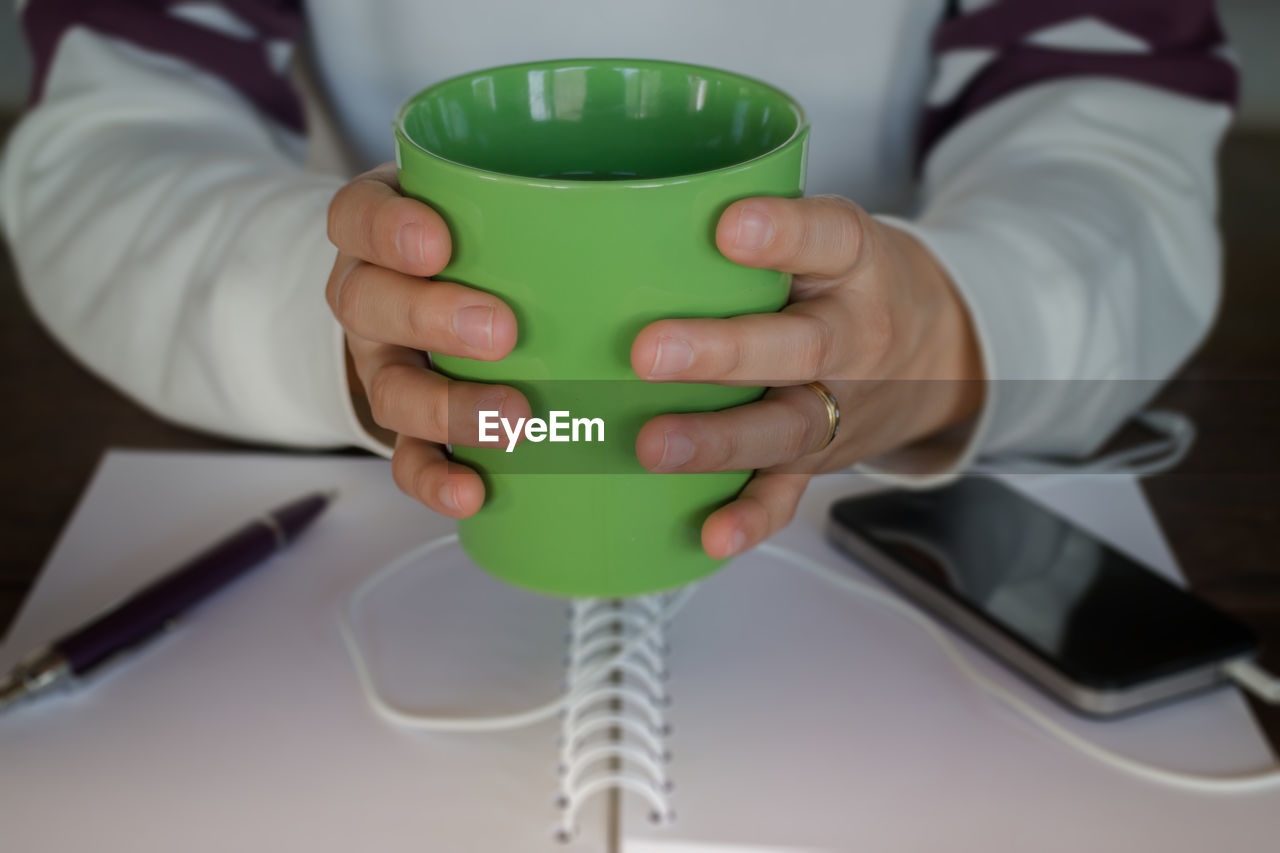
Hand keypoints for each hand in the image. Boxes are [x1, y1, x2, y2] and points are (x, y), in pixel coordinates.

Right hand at [325, 163, 529, 517]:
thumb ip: (542, 202)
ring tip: (514, 418)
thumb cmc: (489, 242)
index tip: (438, 244)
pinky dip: (436, 479)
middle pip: (368, 304)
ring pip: (390, 390)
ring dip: (449, 409)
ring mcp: (386, 365)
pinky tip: (473, 491)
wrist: (450, 303)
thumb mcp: (499, 204)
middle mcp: (372, 297)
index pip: (358, 215)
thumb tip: (651, 212)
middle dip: (430, 319)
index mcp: (381, 232)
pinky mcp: (408, 426)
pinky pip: (407, 458)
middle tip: (500, 332)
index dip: (387, 231)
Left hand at [631, 195, 984, 558]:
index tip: (730, 227)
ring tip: (656, 446)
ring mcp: (841, 404)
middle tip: (649, 353)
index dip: (784, 233)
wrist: (942, 351)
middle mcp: (855, 337)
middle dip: (722, 354)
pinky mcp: (823, 455)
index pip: (829, 238)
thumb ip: (763, 232)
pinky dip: (751, 517)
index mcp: (856, 265)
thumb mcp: (831, 237)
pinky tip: (713, 533)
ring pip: (786, 426)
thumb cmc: (852, 283)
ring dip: (719, 441)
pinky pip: (790, 491)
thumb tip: (634, 219)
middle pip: (798, 347)